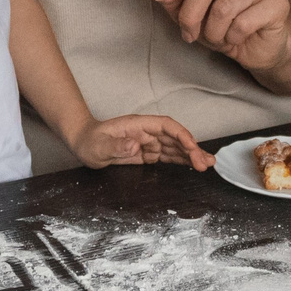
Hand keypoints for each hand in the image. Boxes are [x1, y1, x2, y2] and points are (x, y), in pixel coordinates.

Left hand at [72, 113, 214, 170]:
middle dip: (191, 149)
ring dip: (191, 155)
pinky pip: (168, 156)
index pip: (166, 126)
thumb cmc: (88, 141)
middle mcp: (147, 132)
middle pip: (175, 138)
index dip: (181, 134)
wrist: (82, 143)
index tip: (192, 147)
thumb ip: (116, 146)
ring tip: (208, 165)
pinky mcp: (147, 153)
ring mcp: (148, 142)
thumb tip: (135, 145)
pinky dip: (181, 160)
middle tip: (205, 163)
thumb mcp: (98, 146)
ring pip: (175, 147)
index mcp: (138, 125)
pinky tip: (193, 166)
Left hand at [148, 0, 290, 71]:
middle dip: (189, 16)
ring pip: (223, 8)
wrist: (259, 46)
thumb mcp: (191, 10)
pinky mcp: (278, 3)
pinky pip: (241, 24)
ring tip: (217, 36)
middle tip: (189, 33)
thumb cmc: (224, 23)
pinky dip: (230, 38)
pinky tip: (235, 38)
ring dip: (212, 31)